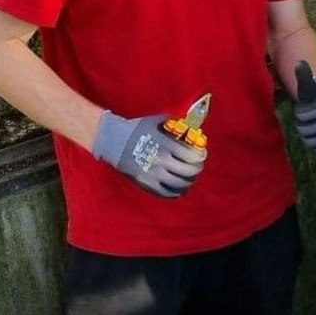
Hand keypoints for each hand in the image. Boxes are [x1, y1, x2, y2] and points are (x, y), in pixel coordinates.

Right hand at [90, 110, 205, 196]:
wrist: (113, 141)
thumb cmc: (136, 129)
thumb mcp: (156, 121)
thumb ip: (174, 123)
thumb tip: (190, 128)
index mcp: (166, 145)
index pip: (192, 157)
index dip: (201, 157)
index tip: (202, 155)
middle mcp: (161, 161)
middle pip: (189, 172)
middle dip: (197, 169)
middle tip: (198, 166)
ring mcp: (154, 175)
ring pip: (180, 185)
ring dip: (189, 181)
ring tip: (190, 177)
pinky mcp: (147, 184)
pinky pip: (167, 193)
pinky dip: (177, 192)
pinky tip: (179, 187)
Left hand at [293, 61, 315, 155]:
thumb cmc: (313, 92)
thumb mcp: (307, 83)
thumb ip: (303, 75)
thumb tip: (299, 63)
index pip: (305, 116)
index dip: (301, 113)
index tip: (305, 107)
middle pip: (309, 131)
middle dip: (304, 126)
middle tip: (306, 120)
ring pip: (314, 142)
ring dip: (308, 136)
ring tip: (309, 128)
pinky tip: (315, 138)